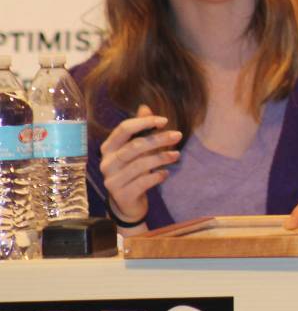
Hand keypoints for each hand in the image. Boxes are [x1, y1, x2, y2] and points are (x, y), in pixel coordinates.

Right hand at [99, 104, 180, 225]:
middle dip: (158, 139)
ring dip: (162, 157)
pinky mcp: (122, 195)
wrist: (126, 203)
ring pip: (140, 164)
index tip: (165, 121)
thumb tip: (145, 107)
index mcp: (108, 148)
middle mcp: (107, 163)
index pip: (124, 129)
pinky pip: (143, 182)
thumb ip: (139, 130)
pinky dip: (157, 176)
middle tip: (178, 135)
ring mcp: (112, 180)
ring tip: (177, 155)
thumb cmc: (132, 170)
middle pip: (134, 146)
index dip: (144, 122)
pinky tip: (166, 173)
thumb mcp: (135, 150)